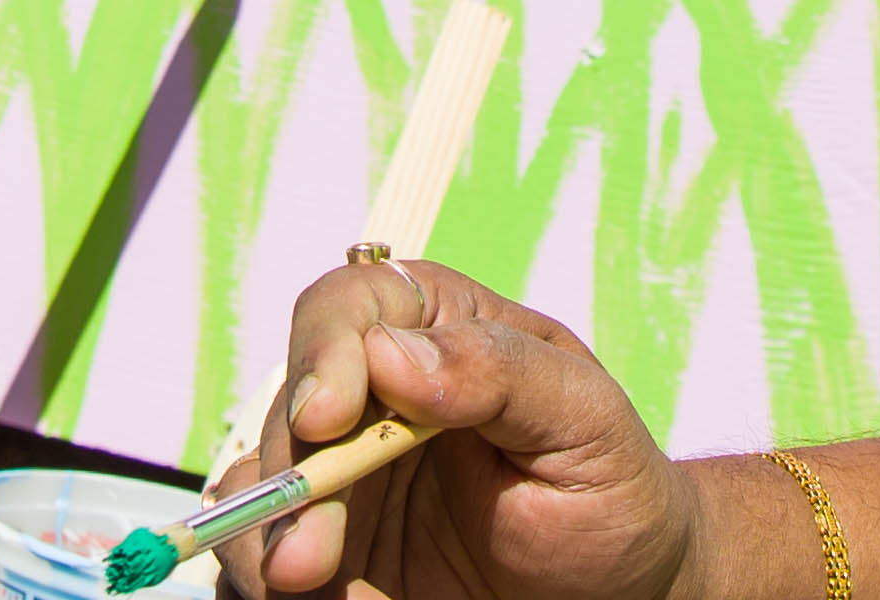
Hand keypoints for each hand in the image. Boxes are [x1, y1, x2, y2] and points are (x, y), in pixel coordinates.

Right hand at [222, 260, 693, 599]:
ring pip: (259, 493)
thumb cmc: (612, 490)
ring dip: (273, 546)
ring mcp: (346, 479)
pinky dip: (283, 592)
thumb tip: (394, 352)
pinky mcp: (333, 554)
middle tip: (309, 563)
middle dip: (291, 486)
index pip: (347, 309)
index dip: (322, 353)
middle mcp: (374, 396)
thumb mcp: (585, 421)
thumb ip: (500, 373)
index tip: (327, 419)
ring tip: (317, 595)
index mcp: (436, 329)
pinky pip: (267, 566)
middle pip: (291, 413)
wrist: (620, 592)